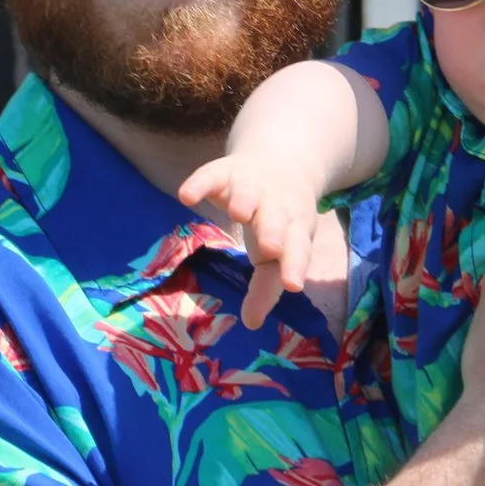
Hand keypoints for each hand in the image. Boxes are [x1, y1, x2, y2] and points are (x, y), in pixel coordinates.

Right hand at [178, 153, 330, 328]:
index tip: (292, 285)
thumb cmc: (278, 222)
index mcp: (294, 229)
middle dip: (274, 231)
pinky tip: (186, 196)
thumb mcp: (276, 254)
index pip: (298, 248)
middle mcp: (276, 206)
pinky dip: (200, 183)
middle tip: (272, 247)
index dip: (295, 265)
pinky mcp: (225, 172)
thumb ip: (266, 287)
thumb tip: (251, 323)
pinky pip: (211, 175)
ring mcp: (251, 187)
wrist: (280, 162)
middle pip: (277, 219)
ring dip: (246, 201)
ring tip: (238, 213)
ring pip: (249, 193)